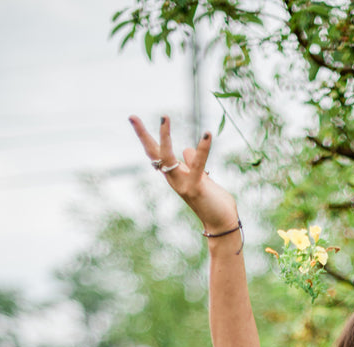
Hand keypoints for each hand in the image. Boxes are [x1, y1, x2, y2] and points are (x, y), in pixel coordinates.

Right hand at [128, 115, 238, 234]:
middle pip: (154, 154)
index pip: (157, 153)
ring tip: (164, 117)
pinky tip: (207, 134)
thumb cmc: (214, 202)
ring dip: (165, 137)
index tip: (133, 119)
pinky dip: (203, 149)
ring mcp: (182, 184)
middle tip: (131, 116)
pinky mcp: (196, 188)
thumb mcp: (202, 178)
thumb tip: (186, 149)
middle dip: (142, 135)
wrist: (222, 224)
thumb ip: (193, 164)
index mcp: (175, 174)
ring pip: (167, 158)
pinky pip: (198, 165)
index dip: (145, 136)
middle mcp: (174, 179)